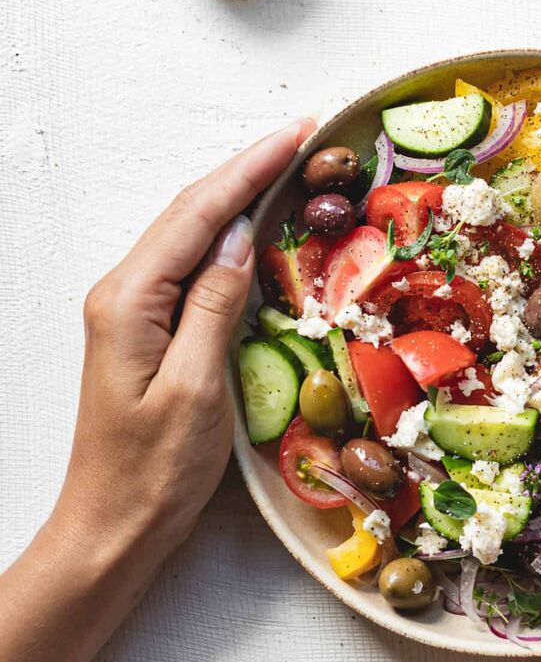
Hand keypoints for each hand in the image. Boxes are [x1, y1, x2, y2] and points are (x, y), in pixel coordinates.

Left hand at [51, 118, 315, 574]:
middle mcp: (123, 295)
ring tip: (292, 169)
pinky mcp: (149, 334)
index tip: (299, 132)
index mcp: (129, 300)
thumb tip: (239, 238)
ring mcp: (133, 313)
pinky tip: (259, 234)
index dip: (251, 169)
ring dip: (239, 199)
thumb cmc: (153, 473)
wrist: (113, 528)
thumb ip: (215, 306)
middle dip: (248, 171)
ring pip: (191, 236)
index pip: (197, 214)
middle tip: (306, 138)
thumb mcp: (196, 389)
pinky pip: (192, 269)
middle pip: (190, 213)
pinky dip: (229, 241)